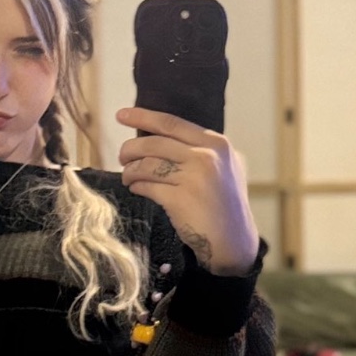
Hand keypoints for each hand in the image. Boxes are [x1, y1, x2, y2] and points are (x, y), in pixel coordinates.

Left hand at [116, 107, 259, 275]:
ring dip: (130, 170)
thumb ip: (200, 149)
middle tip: (122, 156)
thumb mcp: (224, 166)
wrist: (234, 240)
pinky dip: (137, 186)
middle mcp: (206, 157)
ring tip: (128, 176)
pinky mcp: (180, 200)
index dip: (143, 116)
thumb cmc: (225, 202)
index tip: (121, 115)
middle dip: (130, 148)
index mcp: (216, 144)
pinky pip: (147, 187)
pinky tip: (136, 188)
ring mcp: (194, 179)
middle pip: (154, 143)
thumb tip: (159, 135)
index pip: (172, 123)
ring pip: (147, 165)